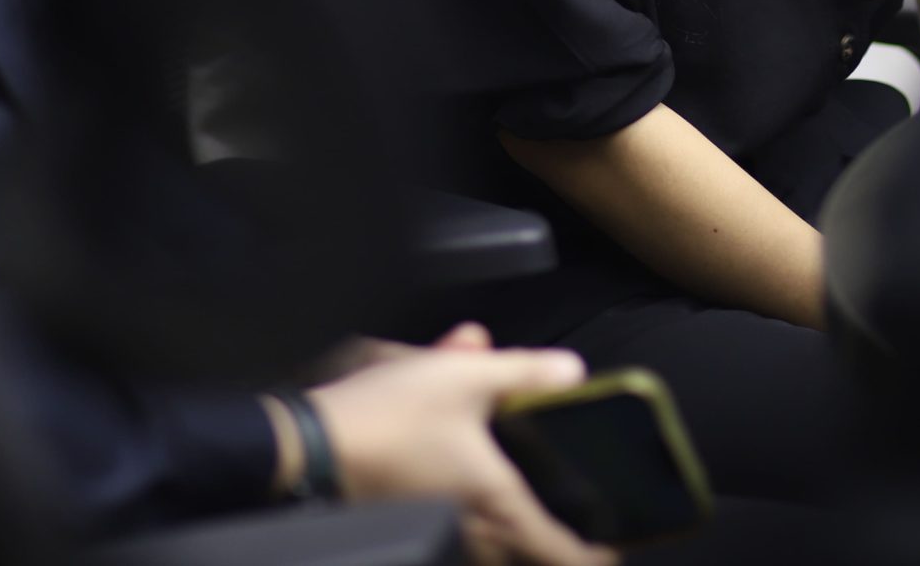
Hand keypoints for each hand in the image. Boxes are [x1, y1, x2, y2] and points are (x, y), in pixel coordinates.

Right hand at [309, 322, 616, 565]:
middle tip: (564, 532)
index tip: (609, 558)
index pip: (554, 548)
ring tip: (516, 504)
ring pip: (483, 544)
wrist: (310, 445)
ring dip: (503, 528)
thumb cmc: (394, 414)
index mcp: (496, 500)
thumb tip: (574, 372)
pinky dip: (470, 511)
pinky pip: (453, 529)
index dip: (587, 558)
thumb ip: (524, 372)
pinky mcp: (405, 522)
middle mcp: (469, 527)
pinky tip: (463, 475)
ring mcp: (435, 529)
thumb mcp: (466, 375)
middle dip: (543, 543)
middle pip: (517, 551)